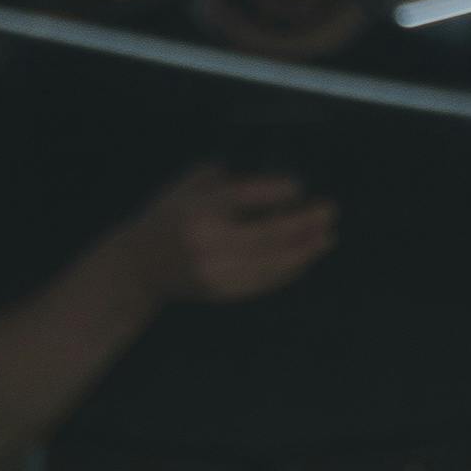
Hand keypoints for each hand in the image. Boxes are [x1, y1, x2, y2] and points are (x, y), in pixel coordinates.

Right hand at [127, 163, 340, 304]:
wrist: (141, 266)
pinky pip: (265, 281)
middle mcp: (209, 242)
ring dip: (305, 250)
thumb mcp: (191, 185)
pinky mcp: (224, 291)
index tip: (299, 188)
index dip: (280, 191)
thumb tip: (280, 186)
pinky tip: (305, 258)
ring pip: (272, 262)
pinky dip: (289, 269)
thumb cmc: (170, 217)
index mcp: (200, 209)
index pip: (248, 197)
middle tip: (329, 211)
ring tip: (327, 237)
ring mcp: (217, 270)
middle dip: (304, 223)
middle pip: (269, 234)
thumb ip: (230, 180)